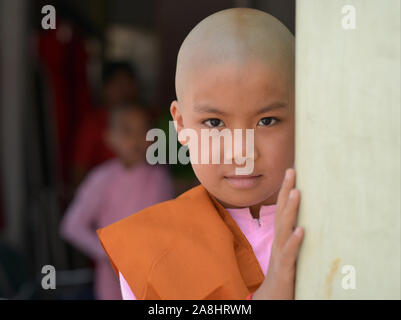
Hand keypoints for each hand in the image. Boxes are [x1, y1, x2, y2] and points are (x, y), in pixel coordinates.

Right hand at [252, 168, 303, 299]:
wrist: (271, 299)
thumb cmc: (283, 275)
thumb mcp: (287, 252)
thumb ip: (292, 236)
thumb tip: (303, 220)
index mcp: (280, 237)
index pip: (282, 209)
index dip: (286, 190)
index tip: (292, 171)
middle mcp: (278, 241)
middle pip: (281, 212)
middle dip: (286, 190)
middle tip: (292, 171)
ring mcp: (280, 254)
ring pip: (284, 228)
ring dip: (290, 210)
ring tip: (297, 192)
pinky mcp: (284, 269)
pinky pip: (289, 254)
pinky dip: (294, 242)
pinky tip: (301, 231)